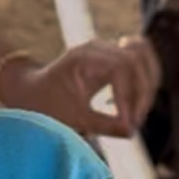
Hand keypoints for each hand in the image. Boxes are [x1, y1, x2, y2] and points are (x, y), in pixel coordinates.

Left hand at [0, 35, 161, 137]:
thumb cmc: (46, 106)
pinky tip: (133, 103)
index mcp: (84, 58)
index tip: (128, 124)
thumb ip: (104, 125)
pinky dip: (144, 81)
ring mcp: (107, 49)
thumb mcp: (72, 120)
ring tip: (135, 115)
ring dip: (146, 87)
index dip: (130, 96)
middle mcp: (98, 47)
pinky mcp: (114, 57)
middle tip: (133, 124)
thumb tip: (132, 130)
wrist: (31, 92)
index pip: (122, 67)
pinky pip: (140, 61)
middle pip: (137, 60)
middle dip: (142, 94)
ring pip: (143, 57)